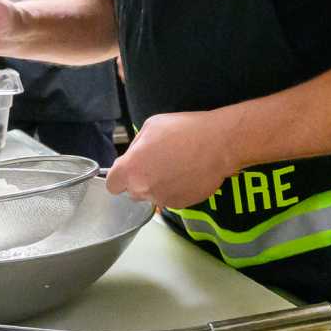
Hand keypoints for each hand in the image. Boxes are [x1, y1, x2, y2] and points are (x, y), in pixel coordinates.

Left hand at [105, 111, 237, 208]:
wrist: (218, 144)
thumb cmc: (185, 131)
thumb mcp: (151, 126)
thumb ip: (136, 146)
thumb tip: (134, 156)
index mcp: (132, 169)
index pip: (113, 185)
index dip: (121, 176)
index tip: (130, 169)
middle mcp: (144, 189)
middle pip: (133, 191)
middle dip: (141, 180)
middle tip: (158, 163)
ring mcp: (163, 199)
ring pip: (153, 195)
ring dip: (159, 185)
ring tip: (176, 167)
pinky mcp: (181, 204)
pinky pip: (171, 198)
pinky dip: (176, 189)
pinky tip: (187, 174)